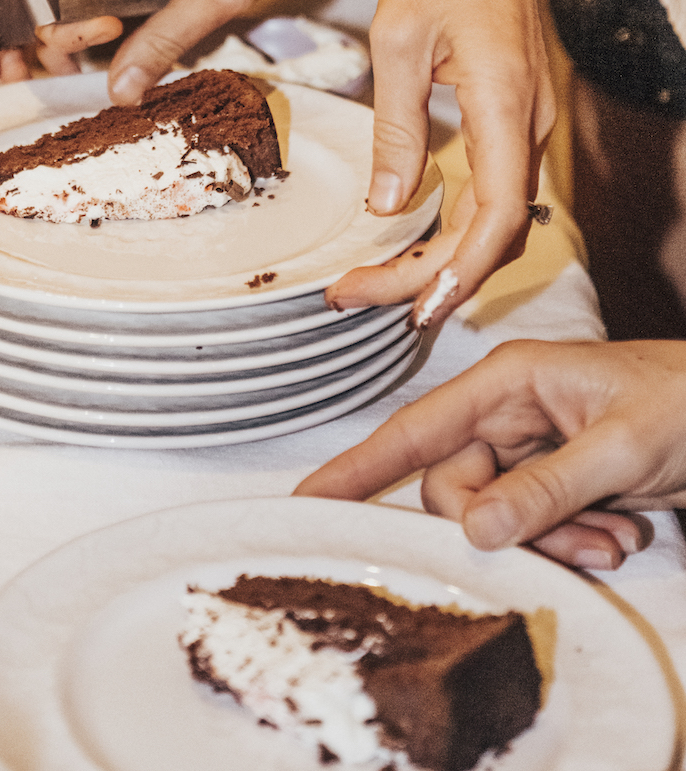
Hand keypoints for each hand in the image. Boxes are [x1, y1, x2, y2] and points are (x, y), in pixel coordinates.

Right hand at [296, 338, 685, 569]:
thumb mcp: (620, 447)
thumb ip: (545, 489)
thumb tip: (474, 530)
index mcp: (507, 382)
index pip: (414, 430)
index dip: (357, 468)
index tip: (306, 503)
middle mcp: (506, 412)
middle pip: (455, 489)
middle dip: (509, 528)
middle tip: (584, 546)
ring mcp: (529, 446)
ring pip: (495, 515)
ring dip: (551, 540)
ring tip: (614, 539)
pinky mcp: (552, 475)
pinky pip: (530, 523)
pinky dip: (570, 539)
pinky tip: (618, 531)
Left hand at [325, 0, 555, 325]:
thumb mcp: (398, 40)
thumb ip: (397, 128)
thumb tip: (389, 205)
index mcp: (503, 104)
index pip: (496, 217)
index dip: (458, 272)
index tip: (414, 308)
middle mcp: (526, 125)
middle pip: (491, 234)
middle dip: (428, 278)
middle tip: (354, 296)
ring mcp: (525, 126)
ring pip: (493, 221)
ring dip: (439, 260)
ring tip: (371, 283)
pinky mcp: (512, 122)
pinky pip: (489, 193)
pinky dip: (451, 229)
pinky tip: (407, 244)